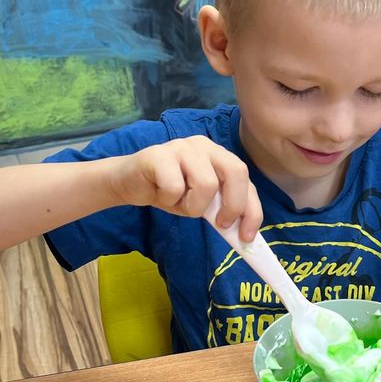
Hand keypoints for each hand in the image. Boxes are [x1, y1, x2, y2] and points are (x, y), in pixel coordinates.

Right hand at [108, 137, 262, 241]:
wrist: (129, 182)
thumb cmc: (169, 192)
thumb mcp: (201, 204)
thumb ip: (222, 211)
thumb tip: (244, 235)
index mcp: (218, 155)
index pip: (245, 179)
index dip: (251, 209)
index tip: (247, 236)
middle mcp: (204, 145)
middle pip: (235, 171)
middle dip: (233, 205)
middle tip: (219, 223)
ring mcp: (182, 146)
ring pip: (206, 183)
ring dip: (193, 206)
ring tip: (178, 202)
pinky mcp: (158, 154)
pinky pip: (175, 187)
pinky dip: (168, 200)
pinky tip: (159, 194)